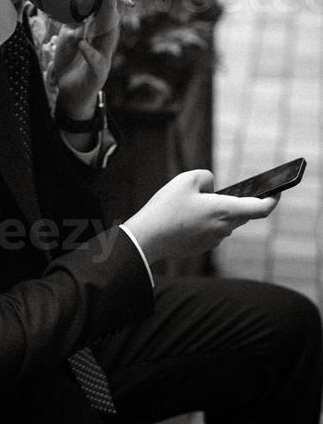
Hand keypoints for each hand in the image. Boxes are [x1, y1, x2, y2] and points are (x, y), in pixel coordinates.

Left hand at [51, 0, 124, 118]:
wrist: (72, 95)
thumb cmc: (71, 64)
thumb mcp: (70, 38)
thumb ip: (74, 20)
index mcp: (98, 32)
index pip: (104, 8)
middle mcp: (104, 42)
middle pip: (111, 17)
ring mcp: (104, 57)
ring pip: (109, 36)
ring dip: (108, 21)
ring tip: (110, 5)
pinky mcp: (98, 73)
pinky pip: (94, 60)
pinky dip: (89, 52)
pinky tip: (84, 44)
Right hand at [123, 169, 278, 263]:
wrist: (147, 237)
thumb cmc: (167, 208)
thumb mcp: (186, 179)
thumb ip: (206, 177)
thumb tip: (212, 188)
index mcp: (225, 210)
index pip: (261, 208)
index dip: (272, 199)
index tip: (276, 192)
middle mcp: (224, 228)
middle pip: (242, 214)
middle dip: (237, 201)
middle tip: (221, 191)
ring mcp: (213, 240)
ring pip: (225, 222)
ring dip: (217, 211)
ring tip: (192, 203)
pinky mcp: (202, 246)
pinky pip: (211, 230)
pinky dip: (205, 221)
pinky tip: (185, 216)